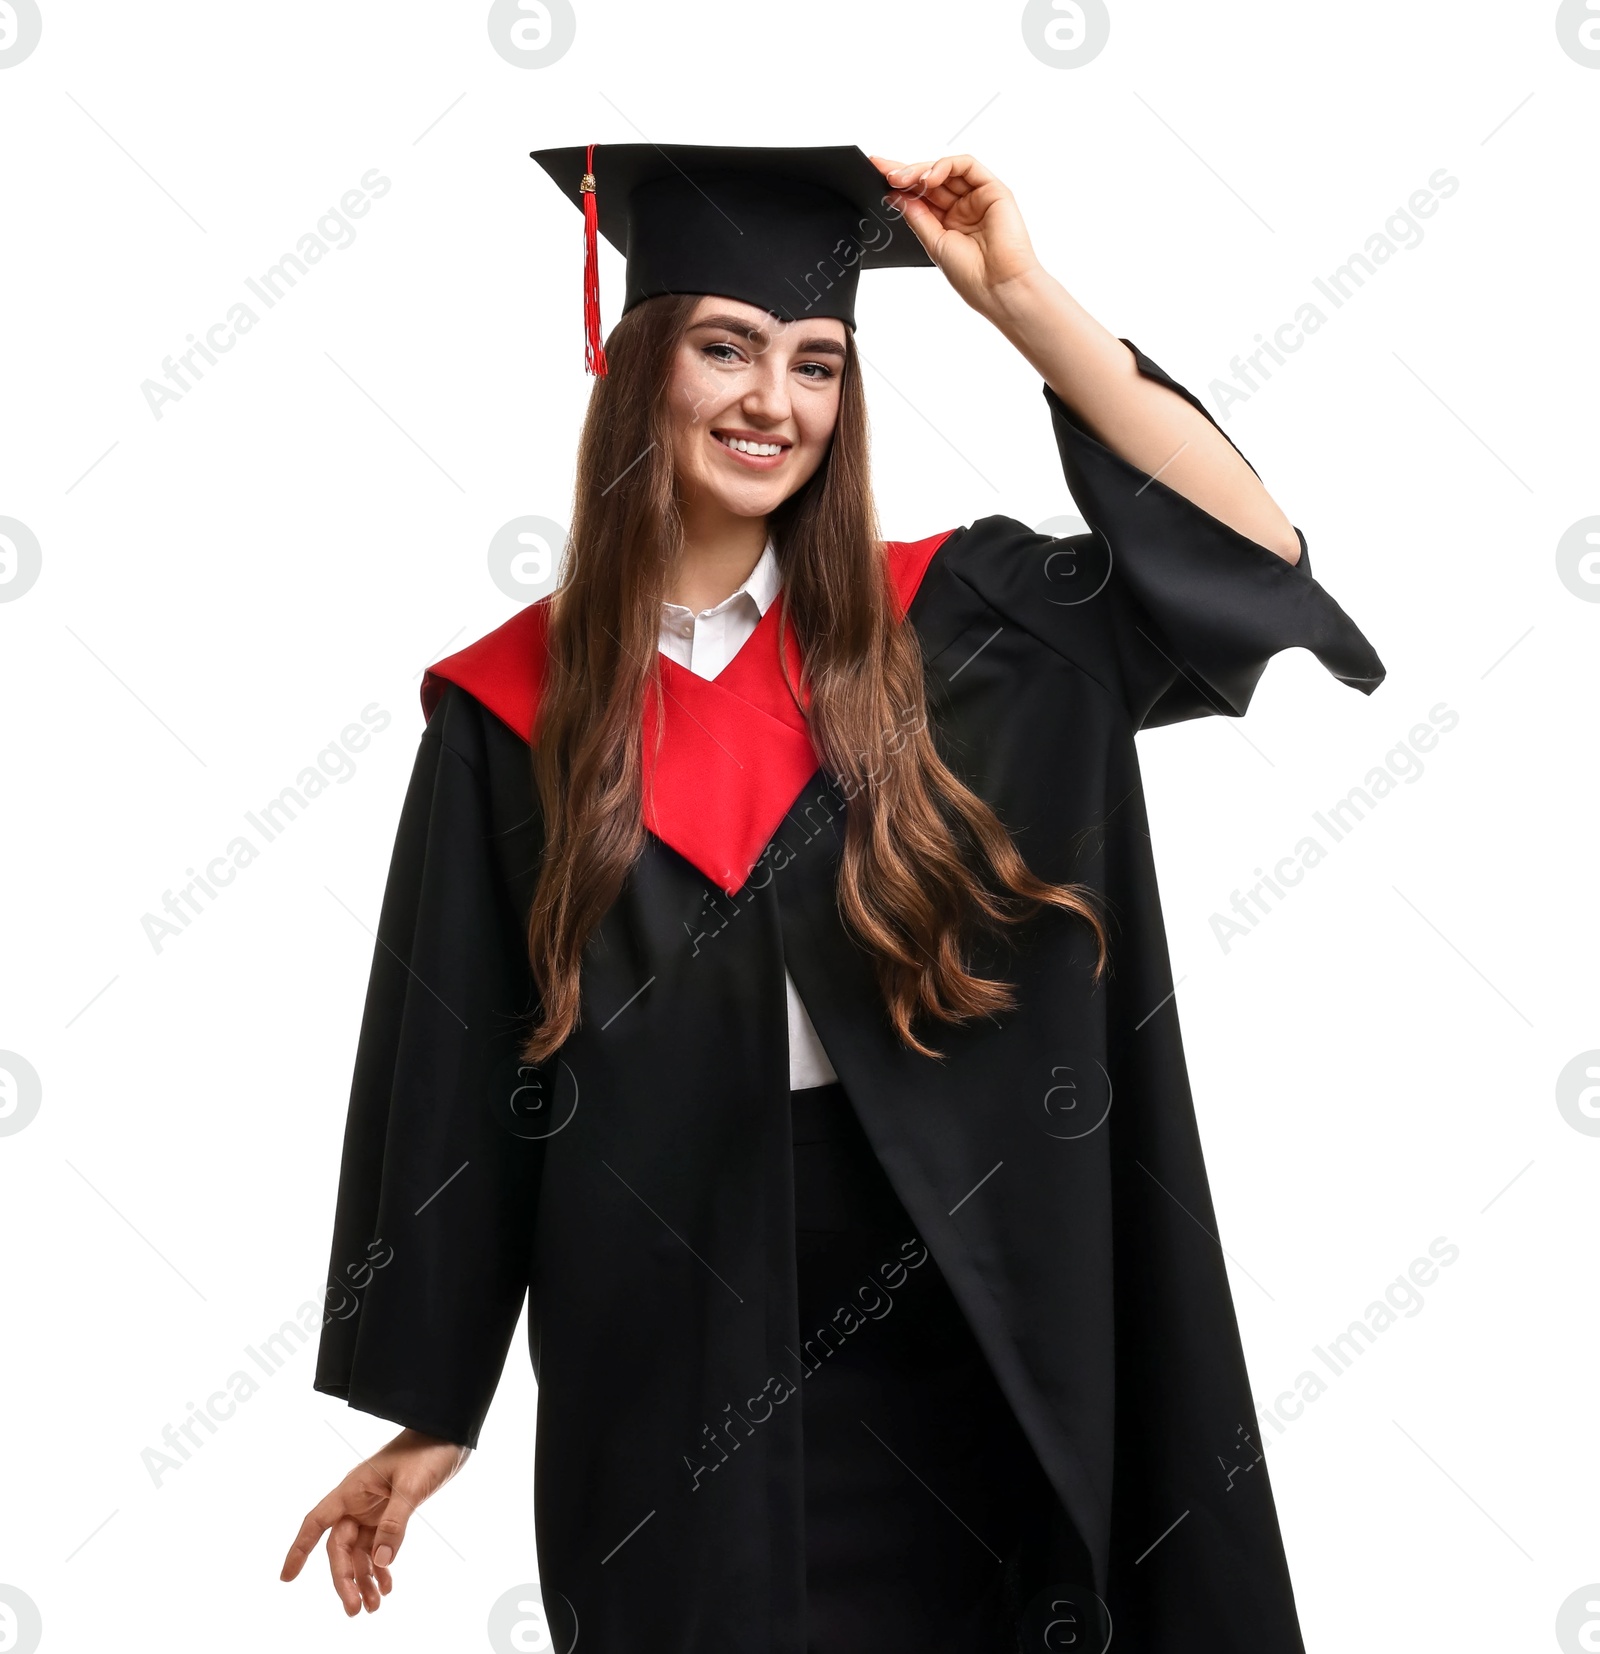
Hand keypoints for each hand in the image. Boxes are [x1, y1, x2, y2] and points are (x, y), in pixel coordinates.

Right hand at [279, 1427, 470, 1615]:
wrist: (450, 1433)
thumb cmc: (427, 1450)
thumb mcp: (412, 1486)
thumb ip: (394, 1523)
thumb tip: (379, 1563)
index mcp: (352, 1489)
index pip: (317, 1522)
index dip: (299, 1549)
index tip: (286, 1578)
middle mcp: (358, 1501)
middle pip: (340, 1547)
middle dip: (345, 1580)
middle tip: (356, 1610)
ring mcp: (374, 1508)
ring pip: (360, 1551)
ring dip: (365, 1579)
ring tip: (374, 1608)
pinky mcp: (391, 1512)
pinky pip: (379, 1546)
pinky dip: (381, 1567)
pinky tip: (387, 1587)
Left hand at [870, 153, 1042, 315]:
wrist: (999, 287)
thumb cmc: (972, 276)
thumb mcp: (934, 243)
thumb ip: (916, 216)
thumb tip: (895, 195)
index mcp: (948, 224)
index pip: (921, 197)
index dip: (900, 185)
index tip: (877, 174)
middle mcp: (963, 208)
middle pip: (931, 180)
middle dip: (906, 173)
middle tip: (885, 172)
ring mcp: (978, 197)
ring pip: (946, 170)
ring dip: (921, 170)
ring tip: (902, 177)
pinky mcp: (993, 189)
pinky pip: (967, 166)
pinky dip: (945, 166)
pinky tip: (930, 177)